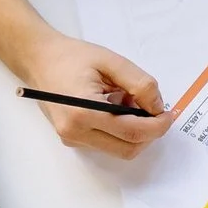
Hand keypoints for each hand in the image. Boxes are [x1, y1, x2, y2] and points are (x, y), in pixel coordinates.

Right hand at [13, 31, 177, 157]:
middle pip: (128, 148)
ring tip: (127, 102)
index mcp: (83, 112)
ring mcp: (72, 139)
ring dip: (134, 131)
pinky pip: (107, 143)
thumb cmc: (72, 57)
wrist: (39, 60)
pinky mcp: (72, 139)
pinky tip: (114, 107)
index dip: (158, 126)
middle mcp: (75, 132)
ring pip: (119, 149)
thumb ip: (140, 84)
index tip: (168, 113)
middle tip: (154, 109)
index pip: (132, 132)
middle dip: (149, 133)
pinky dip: (120, 131)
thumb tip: (158, 107)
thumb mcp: (112, 61)